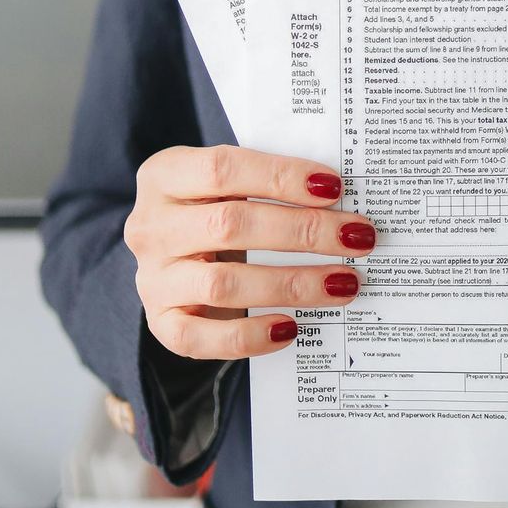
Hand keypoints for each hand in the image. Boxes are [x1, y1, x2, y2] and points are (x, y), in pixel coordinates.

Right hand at [124, 146, 376, 360]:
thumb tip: (340, 198)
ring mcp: (152, 278)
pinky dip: (250, 337)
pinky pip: (201, 338)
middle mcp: (150, 227)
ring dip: (292, 284)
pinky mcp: (162, 323)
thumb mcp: (230, 184)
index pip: (222, 169)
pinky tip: (291, 328)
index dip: (281, 177)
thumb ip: (269, 183)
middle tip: (357, 237)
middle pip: (230, 225)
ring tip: (344, 283)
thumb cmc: (215, 210)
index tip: (334, 188)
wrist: (175, 257)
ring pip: (223, 284)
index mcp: (165, 175)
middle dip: (303, 231)